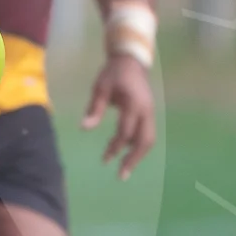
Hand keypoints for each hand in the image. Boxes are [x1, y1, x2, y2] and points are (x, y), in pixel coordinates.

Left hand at [84, 55, 155, 178]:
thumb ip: (94, 108)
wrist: (131, 61)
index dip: (116, 146)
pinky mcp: (149, 114)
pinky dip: (137, 146)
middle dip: (134, 159)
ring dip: (137, 155)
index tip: (105, 159)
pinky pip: (147, 134)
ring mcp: (151, 112)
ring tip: (124, 169)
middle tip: (121, 175)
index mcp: (134, 104)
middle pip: (145, 140)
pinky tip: (124, 153)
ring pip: (149, 139)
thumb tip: (85, 128)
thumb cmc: (113, 73)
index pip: (126, 131)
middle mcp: (147, 110)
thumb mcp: (100, 87)